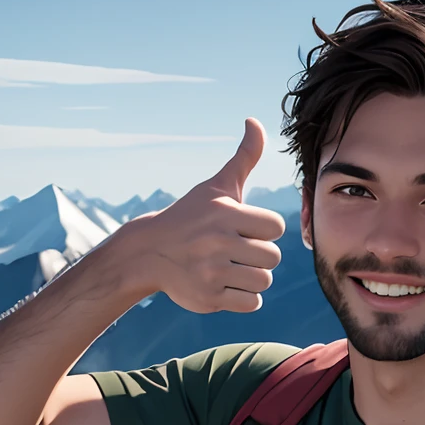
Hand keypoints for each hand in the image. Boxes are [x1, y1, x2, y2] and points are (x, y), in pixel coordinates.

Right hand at [119, 118, 285, 311]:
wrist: (149, 252)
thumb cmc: (191, 217)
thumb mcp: (217, 186)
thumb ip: (244, 157)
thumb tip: (254, 121)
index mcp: (225, 213)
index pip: (275, 227)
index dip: (263, 230)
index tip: (243, 229)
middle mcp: (217, 242)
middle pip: (273, 257)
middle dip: (259, 255)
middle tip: (235, 251)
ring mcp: (212, 272)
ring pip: (264, 281)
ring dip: (253, 277)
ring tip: (231, 268)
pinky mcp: (208, 298)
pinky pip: (251, 303)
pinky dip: (244, 298)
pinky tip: (226, 285)